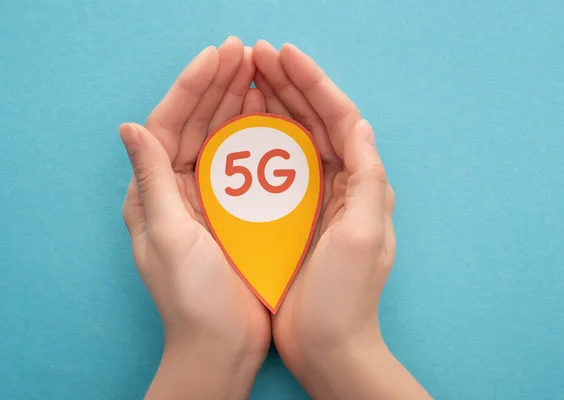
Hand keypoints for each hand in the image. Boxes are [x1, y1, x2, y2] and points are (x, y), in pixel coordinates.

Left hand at [120, 37, 269, 398]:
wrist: (221, 344)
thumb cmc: (191, 300)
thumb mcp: (166, 236)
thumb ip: (151, 180)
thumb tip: (128, 127)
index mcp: (154, 192)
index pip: (167, 125)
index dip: (191, 87)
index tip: (217, 57)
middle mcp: (176, 189)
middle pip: (195, 125)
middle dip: (217, 86)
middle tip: (244, 53)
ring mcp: (206, 199)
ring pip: (219, 139)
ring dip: (236, 104)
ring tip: (257, 73)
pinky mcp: (232, 211)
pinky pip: (241, 165)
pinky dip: (253, 138)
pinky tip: (268, 116)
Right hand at [254, 41, 429, 398]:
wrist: (328, 346)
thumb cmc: (346, 298)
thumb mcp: (363, 237)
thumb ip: (369, 179)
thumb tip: (360, 125)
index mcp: (365, 184)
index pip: (341, 117)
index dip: (313, 82)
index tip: (283, 55)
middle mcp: (346, 184)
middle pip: (318, 120)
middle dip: (291, 85)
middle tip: (258, 56)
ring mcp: (320, 198)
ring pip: (298, 138)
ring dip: (277, 106)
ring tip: (249, 78)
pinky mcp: (297, 215)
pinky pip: (280, 167)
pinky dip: (264, 142)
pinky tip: (243, 127)